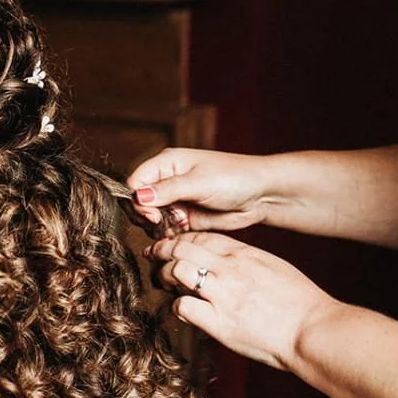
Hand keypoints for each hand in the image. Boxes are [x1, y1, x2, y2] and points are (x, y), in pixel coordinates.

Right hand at [127, 147, 272, 234]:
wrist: (261, 195)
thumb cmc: (234, 178)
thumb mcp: (199, 182)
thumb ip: (167, 190)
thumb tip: (138, 196)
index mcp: (167, 164)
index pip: (136, 182)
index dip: (137, 199)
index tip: (151, 213)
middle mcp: (168, 181)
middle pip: (140, 202)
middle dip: (148, 215)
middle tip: (163, 221)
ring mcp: (176, 200)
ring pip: (151, 218)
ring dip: (160, 225)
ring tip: (179, 223)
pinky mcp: (185, 218)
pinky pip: (166, 229)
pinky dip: (170, 233)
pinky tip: (183, 229)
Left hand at [146, 231, 334, 370]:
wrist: (312, 329)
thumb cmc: (301, 303)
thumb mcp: (274, 268)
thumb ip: (247, 262)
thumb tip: (226, 263)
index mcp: (245, 254)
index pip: (202, 237)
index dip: (180, 239)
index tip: (171, 244)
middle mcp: (230, 269)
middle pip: (183, 248)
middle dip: (163, 250)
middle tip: (154, 256)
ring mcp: (223, 295)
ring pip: (177, 270)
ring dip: (165, 275)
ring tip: (164, 282)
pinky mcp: (219, 323)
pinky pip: (184, 306)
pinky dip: (177, 306)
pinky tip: (182, 309)